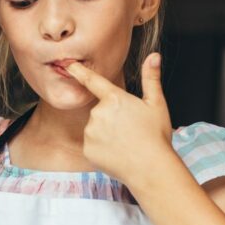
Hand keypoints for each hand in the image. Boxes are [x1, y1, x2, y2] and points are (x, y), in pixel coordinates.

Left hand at [64, 52, 175, 183]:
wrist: (151, 169)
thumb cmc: (156, 136)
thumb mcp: (157, 104)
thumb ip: (151, 78)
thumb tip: (154, 56)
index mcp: (114, 99)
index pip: (92, 81)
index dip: (79, 72)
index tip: (68, 65)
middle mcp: (98, 113)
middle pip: (100, 111)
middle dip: (112, 118)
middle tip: (130, 130)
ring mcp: (91, 132)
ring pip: (95, 128)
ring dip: (106, 133)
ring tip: (125, 143)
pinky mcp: (87, 150)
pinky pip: (92, 145)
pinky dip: (102, 149)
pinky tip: (117, 153)